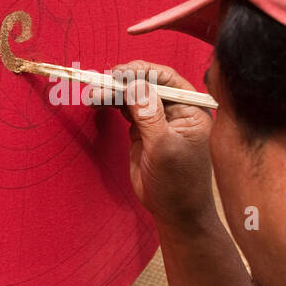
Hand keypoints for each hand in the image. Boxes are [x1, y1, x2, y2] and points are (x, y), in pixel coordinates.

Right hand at [109, 60, 216, 233]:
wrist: (175, 212)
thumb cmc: (178, 183)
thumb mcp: (164, 148)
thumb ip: (150, 115)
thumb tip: (135, 84)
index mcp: (191, 109)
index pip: (167, 80)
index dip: (142, 72)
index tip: (118, 73)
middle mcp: (176, 110)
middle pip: (147, 84)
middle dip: (123, 82)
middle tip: (100, 82)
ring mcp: (159, 120)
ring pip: (134, 96)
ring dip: (113, 92)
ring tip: (93, 93)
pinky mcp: (144, 131)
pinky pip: (127, 110)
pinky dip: (112, 104)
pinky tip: (98, 101)